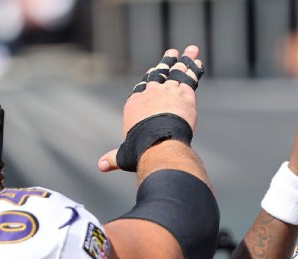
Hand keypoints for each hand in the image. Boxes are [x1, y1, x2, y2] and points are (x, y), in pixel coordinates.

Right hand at [98, 45, 203, 171]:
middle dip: (164, 64)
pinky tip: (197, 60)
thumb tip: (100, 166)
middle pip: (158, 75)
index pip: (142, 88)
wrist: (159, 143)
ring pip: (176, 72)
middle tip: (171, 54)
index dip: (148, 81)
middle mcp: (150, 94)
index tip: (152, 73)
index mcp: (135, 105)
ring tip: (188, 51)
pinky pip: (190, 77)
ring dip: (183, 61)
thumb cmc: (140, 151)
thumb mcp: (124, 155)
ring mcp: (168, 91)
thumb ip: (112, 158)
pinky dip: (194, 67)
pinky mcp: (185, 94)